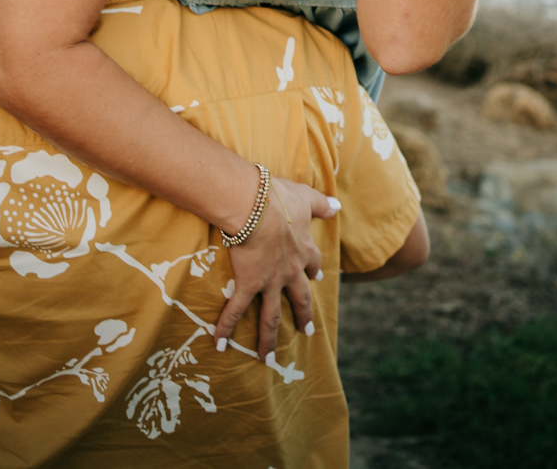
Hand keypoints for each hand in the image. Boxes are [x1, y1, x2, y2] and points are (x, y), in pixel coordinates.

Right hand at [213, 179, 338, 358]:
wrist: (256, 207)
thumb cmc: (279, 198)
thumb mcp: (305, 197)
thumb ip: (321, 204)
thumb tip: (337, 206)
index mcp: (303, 249)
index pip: (312, 262)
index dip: (314, 270)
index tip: (317, 278)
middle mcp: (290, 271)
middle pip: (300, 298)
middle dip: (303, 315)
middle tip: (307, 331)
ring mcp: (270, 282)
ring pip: (271, 316)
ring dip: (269, 339)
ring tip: (268, 359)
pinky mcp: (248, 284)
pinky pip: (236, 311)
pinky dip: (227, 328)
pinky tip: (219, 344)